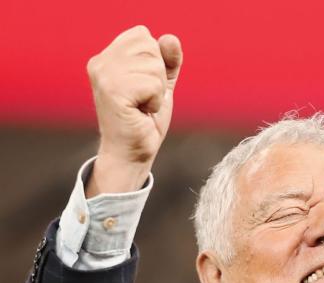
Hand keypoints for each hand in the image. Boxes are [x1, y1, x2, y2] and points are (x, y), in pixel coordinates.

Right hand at [85, 26, 182, 195]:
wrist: (133, 153)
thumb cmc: (145, 120)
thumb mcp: (161, 85)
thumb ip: (167, 61)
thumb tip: (170, 38)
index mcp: (106, 58)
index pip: (142, 35)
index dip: (155, 61)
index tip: (144, 86)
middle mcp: (100, 63)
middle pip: (150, 46)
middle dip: (158, 76)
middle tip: (144, 99)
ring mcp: (103, 76)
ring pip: (154, 66)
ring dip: (157, 90)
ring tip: (142, 106)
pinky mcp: (113, 91)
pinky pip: (153, 84)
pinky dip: (155, 101)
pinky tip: (142, 112)